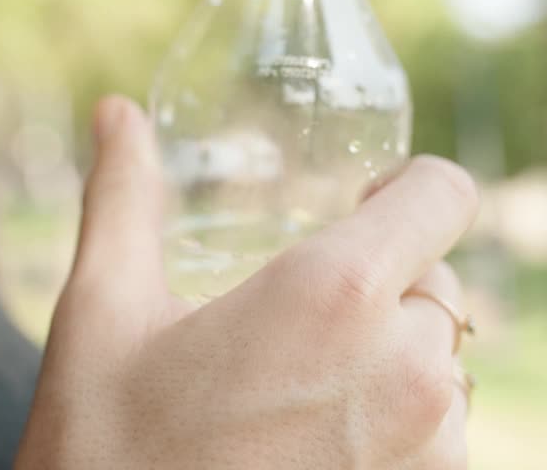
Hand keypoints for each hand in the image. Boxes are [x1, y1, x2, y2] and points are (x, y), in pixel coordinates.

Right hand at [15, 96, 477, 468]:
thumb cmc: (105, 453)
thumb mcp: (102, 315)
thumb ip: (123, 198)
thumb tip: (114, 111)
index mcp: (333, 293)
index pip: (445, 192)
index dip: (409, 186)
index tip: (363, 203)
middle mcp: (407, 366)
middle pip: (439, 279)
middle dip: (384, 283)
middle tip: (301, 319)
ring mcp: (431, 447)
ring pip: (443, 361)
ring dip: (394, 359)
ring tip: (299, 392)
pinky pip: (443, 434)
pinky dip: (401, 426)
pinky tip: (316, 443)